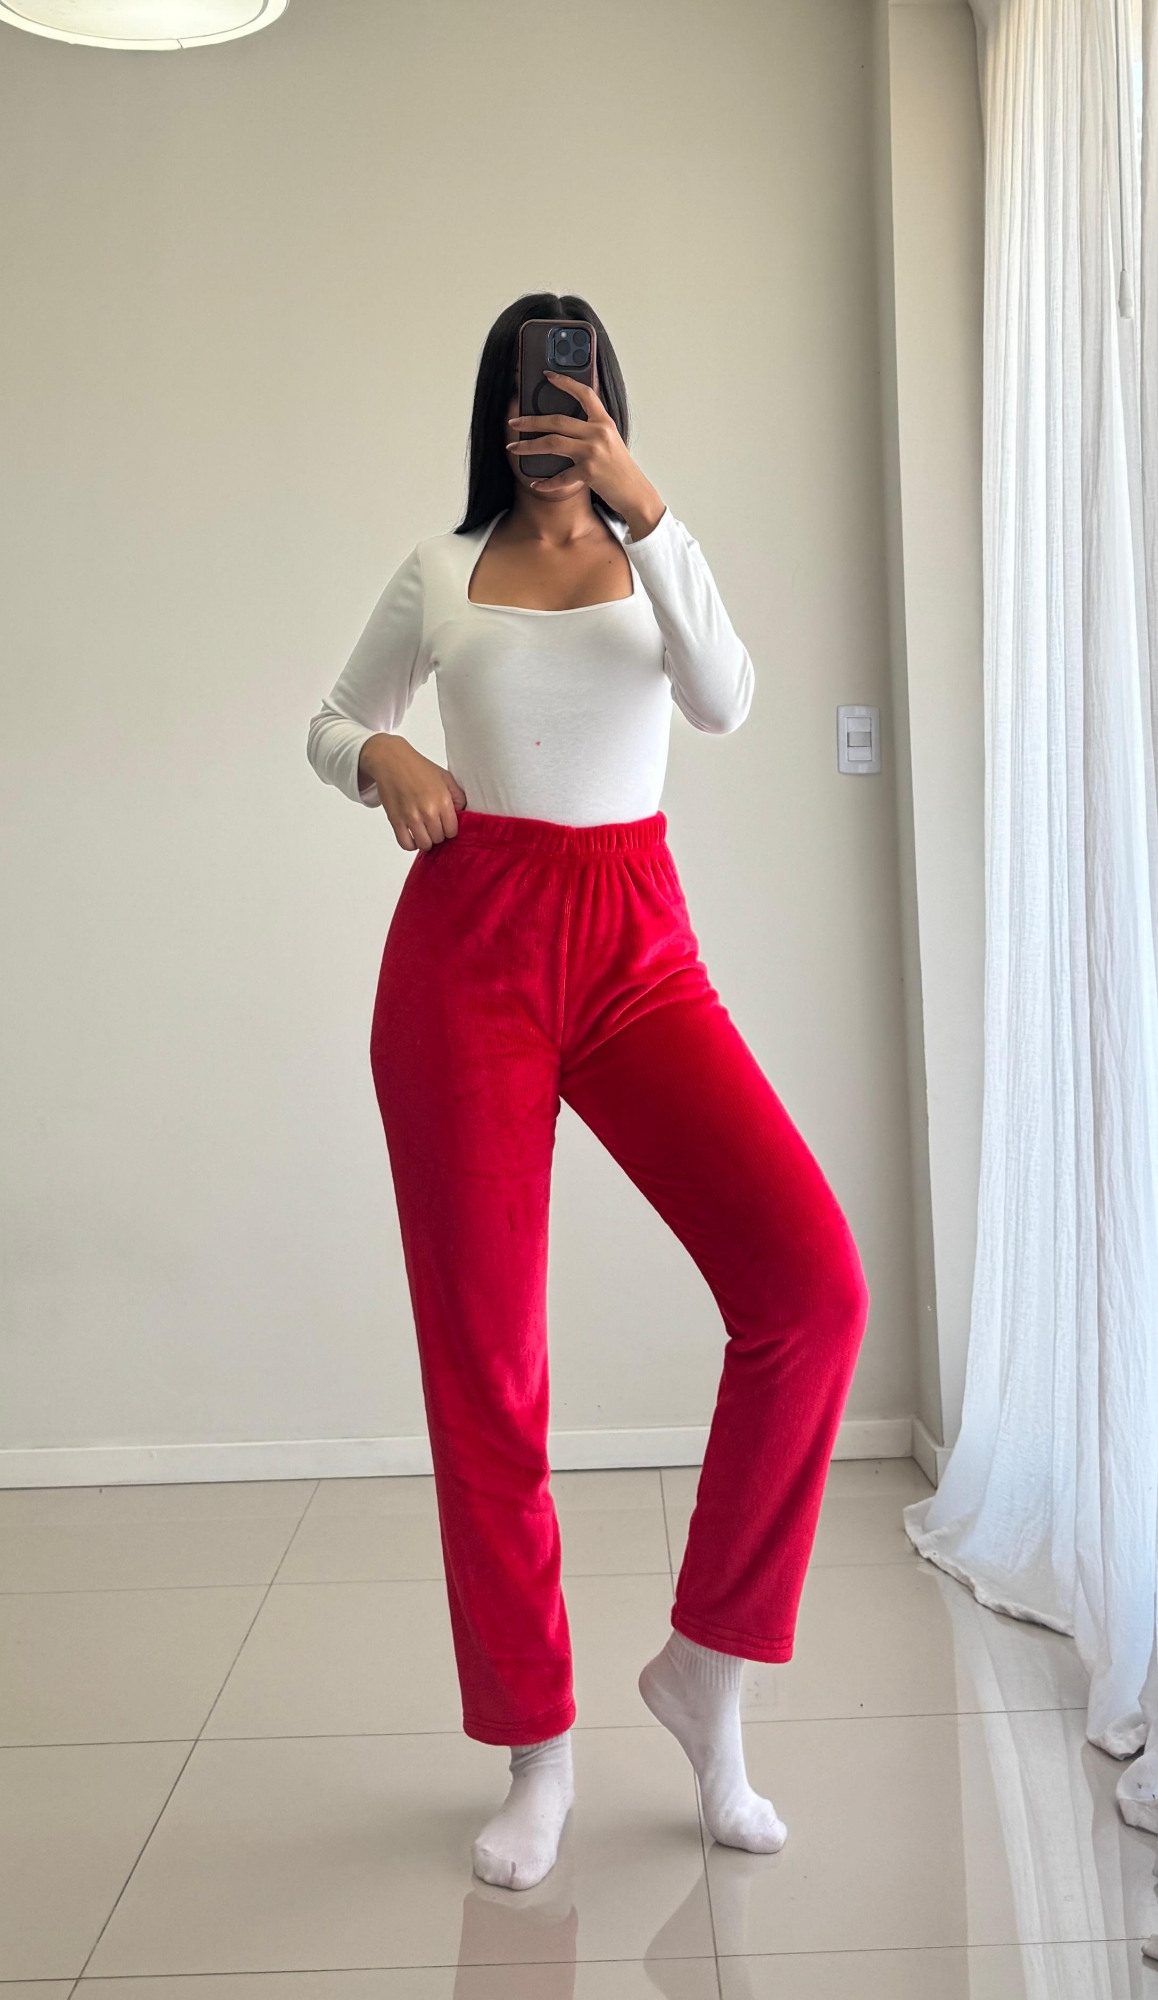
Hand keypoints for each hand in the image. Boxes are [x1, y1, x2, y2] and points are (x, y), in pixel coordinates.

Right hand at [359, 733, 465, 850]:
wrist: (392, 761)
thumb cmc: (417, 767)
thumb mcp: (445, 777)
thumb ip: (458, 796)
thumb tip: (463, 813)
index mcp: (442, 800)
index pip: (452, 831)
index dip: (450, 830)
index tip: (446, 825)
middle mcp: (427, 810)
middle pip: (439, 839)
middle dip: (438, 835)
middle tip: (434, 826)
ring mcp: (411, 817)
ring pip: (424, 844)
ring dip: (426, 841)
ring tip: (425, 832)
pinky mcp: (396, 820)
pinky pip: (406, 844)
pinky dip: (411, 844)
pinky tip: (413, 836)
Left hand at [506, 372, 665, 538]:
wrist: (635, 493)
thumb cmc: (620, 469)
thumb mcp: (610, 441)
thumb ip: (592, 429)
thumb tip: (565, 424)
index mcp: (604, 422)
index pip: (584, 394)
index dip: (565, 382)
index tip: (548, 375)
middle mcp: (598, 433)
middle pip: (557, 421)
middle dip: (530, 421)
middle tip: (513, 422)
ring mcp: (593, 452)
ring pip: (552, 443)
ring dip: (529, 446)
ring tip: (513, 448)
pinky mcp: (589, 472)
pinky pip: (561, 477)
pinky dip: (546, 482)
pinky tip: (536, 484)